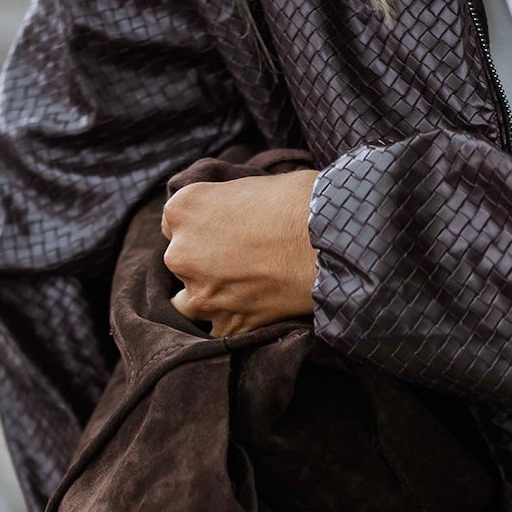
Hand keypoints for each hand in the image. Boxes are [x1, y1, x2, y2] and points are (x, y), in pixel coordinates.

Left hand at [161, 169, 318, 339]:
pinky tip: (256, 308)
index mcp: (183, 209)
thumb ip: (227, 201)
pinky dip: (235, 321)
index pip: (176, 223)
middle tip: (241, 259)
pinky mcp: (227, 324)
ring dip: (211, 295)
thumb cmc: (302, 202)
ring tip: (243, 289)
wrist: (335, 242)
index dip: (203, 228)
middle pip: (182, 261)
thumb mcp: (253, 183)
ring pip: (191, 301)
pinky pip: (221, 328)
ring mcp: (201, 293)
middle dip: (205, 262)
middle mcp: (181, 252)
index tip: (223, 233)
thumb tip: (232, 210)